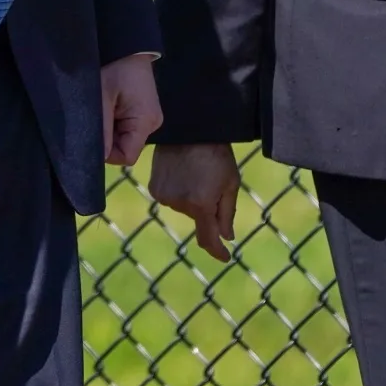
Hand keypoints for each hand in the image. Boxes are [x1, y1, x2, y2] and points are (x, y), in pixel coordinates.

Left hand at [100, 55, 162, 165]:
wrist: (128, 47)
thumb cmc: (114, 69)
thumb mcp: (102, 98)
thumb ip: (101, 129)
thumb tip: (97, 157)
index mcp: (145, 121)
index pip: (127, 156)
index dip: (108, 153)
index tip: (93, 136)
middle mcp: (152, 124)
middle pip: (125, 148)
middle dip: (108, 139)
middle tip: (97, 117)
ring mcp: (151, 119)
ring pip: (125, 139)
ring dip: (111, 130)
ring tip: (105, 109)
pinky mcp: (146, 114)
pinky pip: (128, 129)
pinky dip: (116, 123)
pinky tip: (111, 107)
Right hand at [148, 143, 240, 261]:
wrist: (189, 128)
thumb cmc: (215, 153)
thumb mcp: (230, 183)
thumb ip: (226, 213)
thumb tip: (226, 237)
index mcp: (201, 204)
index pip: (208, 239)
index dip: (218, 251)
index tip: (226, 257)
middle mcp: (179, 204)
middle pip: (197, 218)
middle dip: (206, 208)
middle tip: (211, 183)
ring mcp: (164, 197)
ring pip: (183, 208)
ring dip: (192, 199)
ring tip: (196, 174)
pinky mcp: (155, 188)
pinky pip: (170, 198)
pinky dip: (179, 192)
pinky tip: (183, 173)